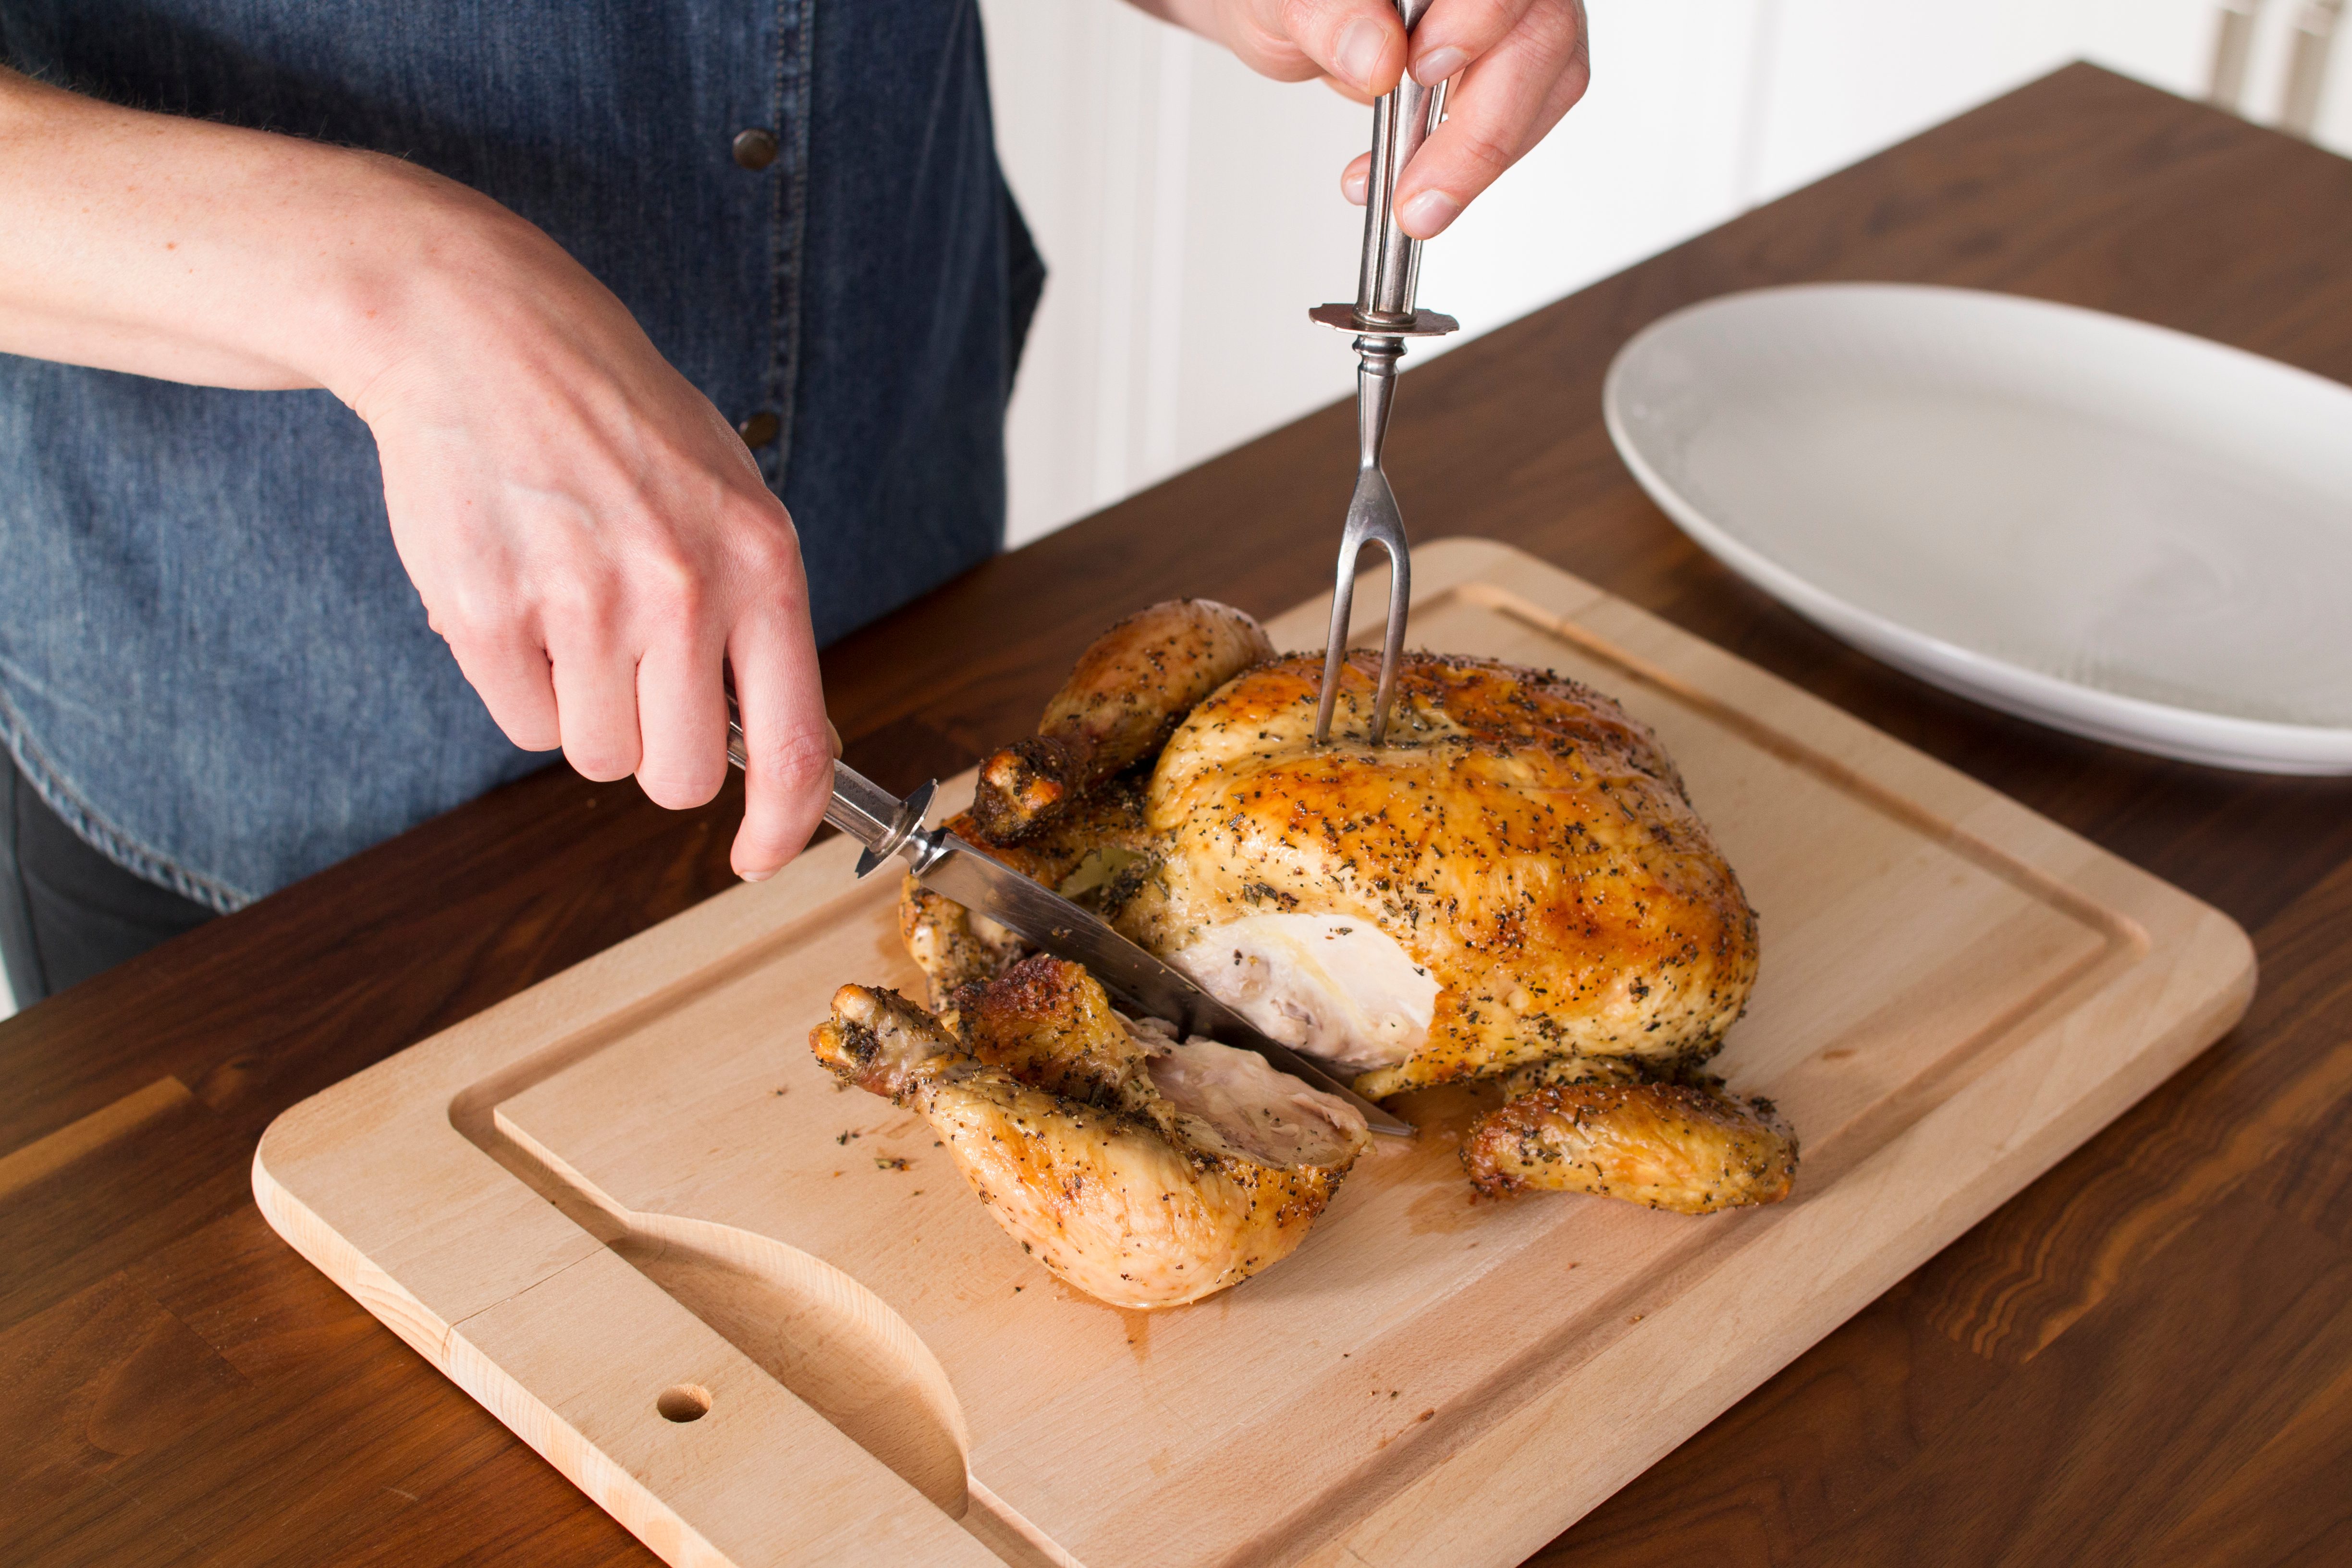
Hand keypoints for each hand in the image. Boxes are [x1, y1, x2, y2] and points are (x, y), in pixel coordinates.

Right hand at [343, 175, 834, 880]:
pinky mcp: (485, 613)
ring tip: (571, 607)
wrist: (481, 330)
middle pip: (678, 776)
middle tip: (633, 679)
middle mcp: (679, 590)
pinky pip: (519, 722)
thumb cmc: (615, 418)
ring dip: (583, 709)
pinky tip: (518, 596)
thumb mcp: (728, 495)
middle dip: (656, 751)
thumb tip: (773, 740)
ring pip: (596, 754)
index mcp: (760, 563)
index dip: (784, 824)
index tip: (760, 854)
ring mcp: (579, 604)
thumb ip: (757, 615)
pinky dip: (518, 683)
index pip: (794, 746)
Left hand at [1148, 0, 1588, 238]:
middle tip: (1420, 196)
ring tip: (1410, 203)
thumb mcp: (1286, 1)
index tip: (1422, 69)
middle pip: (1540, 36)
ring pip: (1551, 82)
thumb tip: (1378, 58)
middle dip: (1483, 129)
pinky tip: (1414, 183)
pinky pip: (1525, 118)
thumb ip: (1332, 16)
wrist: (1296, 20)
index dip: (1479, 22)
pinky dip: (1471, 164)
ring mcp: (1512, 17)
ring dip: (1481, 158)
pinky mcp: (1511, 65)